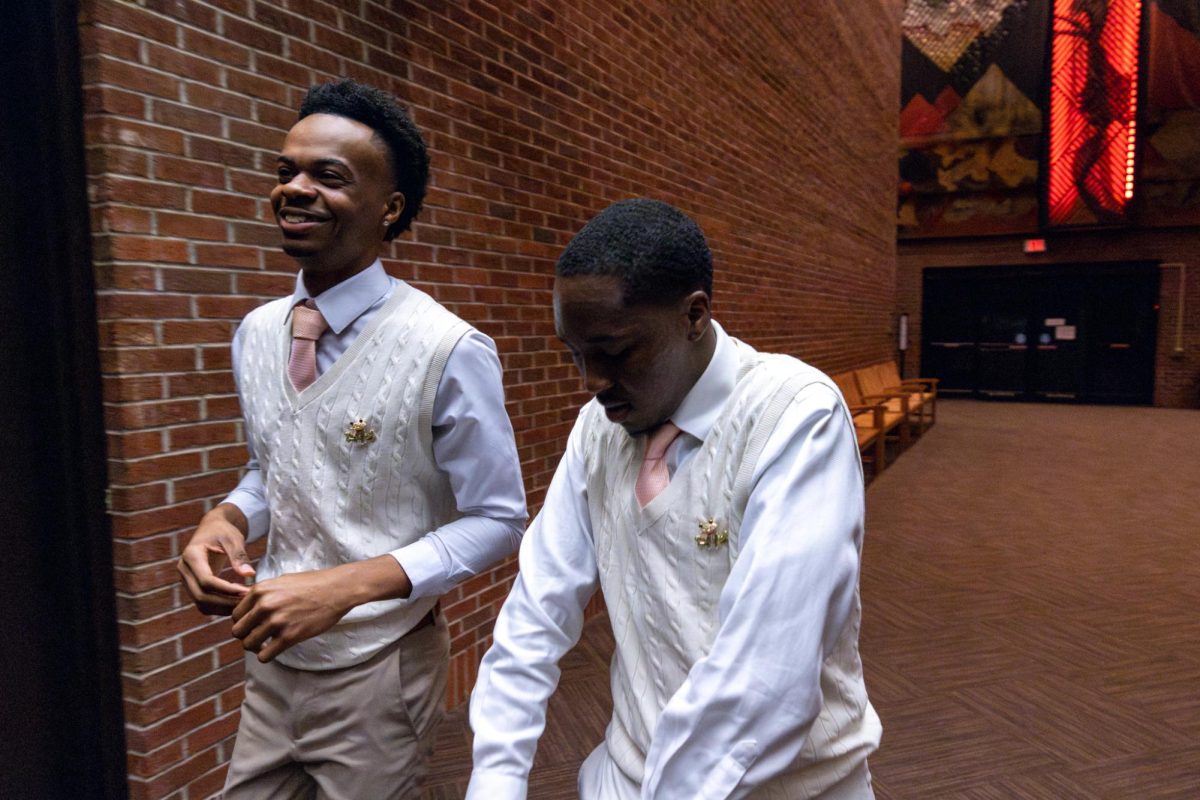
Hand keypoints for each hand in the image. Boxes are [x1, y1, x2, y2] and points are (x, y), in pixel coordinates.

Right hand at [177, 504, 254, 615]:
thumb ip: (239, 556)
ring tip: (243, 604)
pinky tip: (235, 602)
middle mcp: (184, 570)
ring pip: (200, 603)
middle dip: (225, 602)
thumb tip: (249, 574)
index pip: (206, 580)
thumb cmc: (223, 531)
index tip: (246, 592)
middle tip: (247, 602)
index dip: (226, 589)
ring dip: (222, 608)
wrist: (212, 528)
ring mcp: (186, 579)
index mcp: (191, 555)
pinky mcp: (192, 585)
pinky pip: (202, 602)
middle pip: (201, 596)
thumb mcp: (233, 539)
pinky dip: (218, 607)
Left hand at [230, 567, 353, 662]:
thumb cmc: (312, 583)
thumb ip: (263, 593)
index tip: (253, 624)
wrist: (337, 589)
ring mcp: (276, 621)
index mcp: (260, 591)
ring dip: (256, 647)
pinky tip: (275, 649)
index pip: (235, 615)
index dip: (243, 622)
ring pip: (248, 645)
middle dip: (246, 635)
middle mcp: (264, 605)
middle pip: (238, 631)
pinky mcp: (289, 636)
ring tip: (267, 644)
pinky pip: (265, 656)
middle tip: (259, 636)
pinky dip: (267, 656)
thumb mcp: (281, 581)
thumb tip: (249, 606)